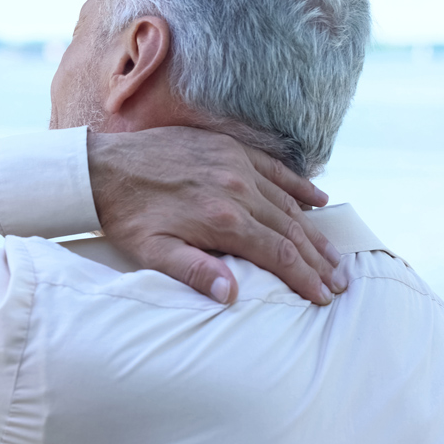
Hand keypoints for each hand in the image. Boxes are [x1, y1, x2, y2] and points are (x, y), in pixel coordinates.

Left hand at [88, 127, 346, 304]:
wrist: (103, 167)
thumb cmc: (126, 215)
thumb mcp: (152, 251)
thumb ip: (193, 271)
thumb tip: (231, 294)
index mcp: (222, 220)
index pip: (278, 254)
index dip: (304, 277)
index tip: (323, 296)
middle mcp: (237, 189)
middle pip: (291, 230)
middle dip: (318, 260)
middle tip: (340, 282)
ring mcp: (235, 164)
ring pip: (287, 202)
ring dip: (313, 230)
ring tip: (333, 254)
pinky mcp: (227, 147)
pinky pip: (273, 168)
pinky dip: (298, 186)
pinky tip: (318, 200)